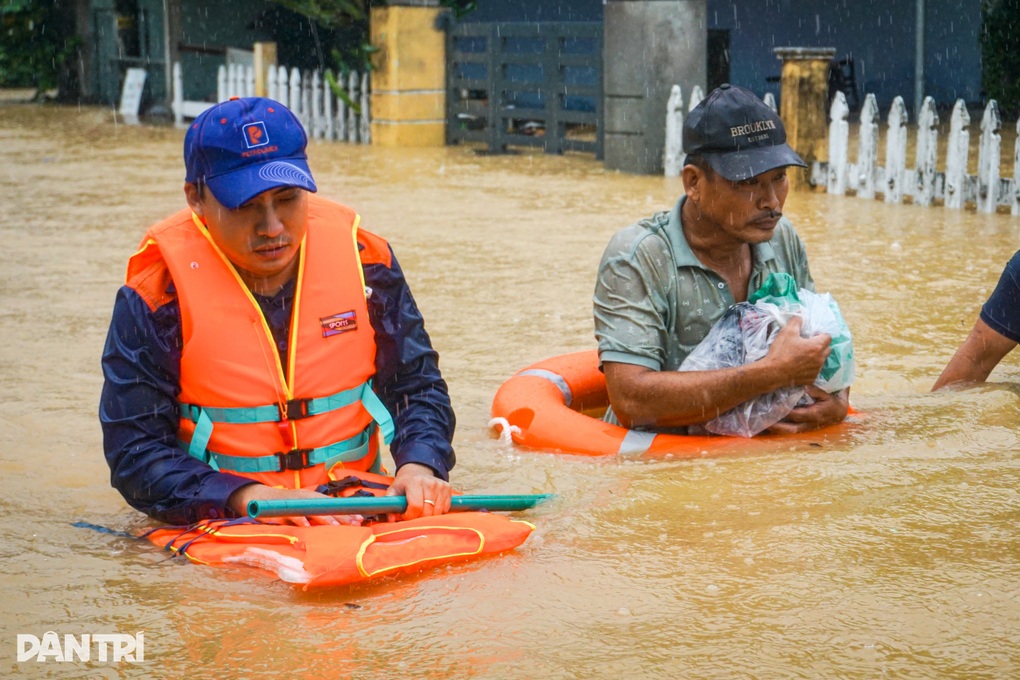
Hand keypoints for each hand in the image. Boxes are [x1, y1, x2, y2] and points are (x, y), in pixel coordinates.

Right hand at [228, 484, 363, 527]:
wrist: (262, 499)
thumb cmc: (286, 506)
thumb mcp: (303, 509)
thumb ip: (316, 516)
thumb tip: (334, 525)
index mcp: (313, 499)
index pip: (334, 506)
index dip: (346, 513)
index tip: (360, 520)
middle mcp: (307, 498)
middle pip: (328, 508)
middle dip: (342, 516)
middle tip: (355, 524)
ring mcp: (296, 503)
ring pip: (313, 511)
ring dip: (325, 519)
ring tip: (335, 526)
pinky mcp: (284, 509)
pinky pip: (294, 515)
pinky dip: (301, 521)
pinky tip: (308, 527)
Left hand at [385, 463, 451, 519]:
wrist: (417, 472)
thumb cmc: (404, 485)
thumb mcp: (393, 491)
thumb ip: (390, 504)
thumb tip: (391, 519)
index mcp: (414, 482)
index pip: (416, 507)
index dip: (409, 516)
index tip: (404, 515)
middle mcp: (429, 482)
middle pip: (427, 512)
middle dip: (418, 518)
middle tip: (413, 514)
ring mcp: (440, 485)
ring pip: (437, 512)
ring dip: (429, 516)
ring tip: (421, 510)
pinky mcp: (447, 487)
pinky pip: (445, 509)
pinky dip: (438, 512)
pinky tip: (431, 506)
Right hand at [764, 316, 831, 387]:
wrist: (773, 372)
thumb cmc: (781, 352)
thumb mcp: (787, 332)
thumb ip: (796, 321)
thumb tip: (801, 315)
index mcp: (817, 346)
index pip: (828, 337)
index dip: (821, 335)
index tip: (812, 336)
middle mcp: (820, 359)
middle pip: (827, 349)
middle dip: (821, 346)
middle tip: (808, 345)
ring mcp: (816, 370)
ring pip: (821, 361)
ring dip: (816, 357)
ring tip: (802, 356)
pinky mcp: (811, 379)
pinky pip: (814, 371)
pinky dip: (810, 368)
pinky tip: (799, 367)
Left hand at [766, 386, 849, 433]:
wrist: (839, 412)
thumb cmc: (832, 401)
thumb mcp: (827, 394)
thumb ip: (816, 391)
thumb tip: (805, 387)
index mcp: (814, 415)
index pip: (797, 414)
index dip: (785, 411)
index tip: (774, 407)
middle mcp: (809, 424)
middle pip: (790, 428)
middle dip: (777, 426)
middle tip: (763, 422)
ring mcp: (806, 428)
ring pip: (789, 432)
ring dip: (776, 430)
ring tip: (762, 427)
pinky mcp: (803, 429)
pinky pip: (790, 431)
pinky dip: (780, 430)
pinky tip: (768, 427)